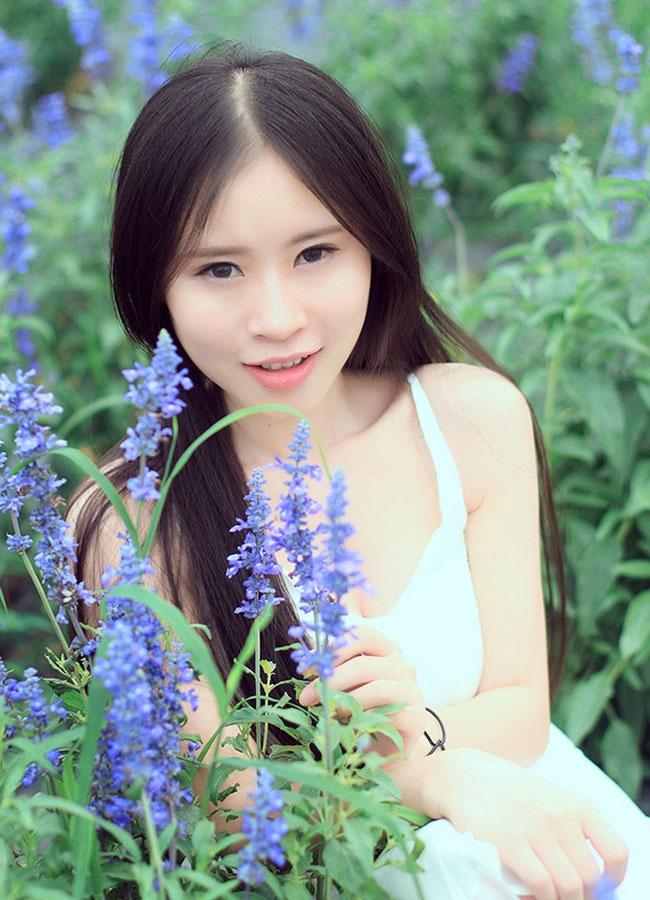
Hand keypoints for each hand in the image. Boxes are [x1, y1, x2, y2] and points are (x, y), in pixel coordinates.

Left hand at [297, 623, 426, 756]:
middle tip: (306, 697)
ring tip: (327, 713)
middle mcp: (403, 666)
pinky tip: (350, 726)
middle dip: (330, 681)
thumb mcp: (348, 684)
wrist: (385, 747)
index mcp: (387, 649)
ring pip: (375, 689)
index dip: (333, 648)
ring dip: (345, 702)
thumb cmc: (362, 709)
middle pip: (363, 665)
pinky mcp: (417, 718)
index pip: (363, 635)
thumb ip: (336, 670)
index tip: (307, 668)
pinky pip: (388, 715)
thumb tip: (308, 667)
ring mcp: (413, 691)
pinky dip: (365, 720)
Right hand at [430, 747, 628, 899]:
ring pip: (569, 887)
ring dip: (563, 899)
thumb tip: (592, 873)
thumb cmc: (510, 792)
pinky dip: (542, 898)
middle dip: (583, 894)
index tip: (602, 886)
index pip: (616, 851)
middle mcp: (561, 817)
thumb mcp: (550, 797)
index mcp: (577, 804)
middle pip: (590, 877)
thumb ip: (572, 826)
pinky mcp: (511, 845)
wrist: (466, 777)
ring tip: (552, 896)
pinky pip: (542, 886)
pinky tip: (534, 894)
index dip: (613, 878)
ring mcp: (536, 831)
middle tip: (568, 894)